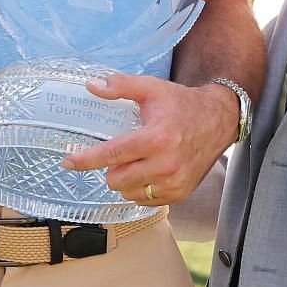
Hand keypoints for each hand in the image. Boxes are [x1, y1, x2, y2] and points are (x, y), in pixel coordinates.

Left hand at [60, 75, 236, 204]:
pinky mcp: (180, 193)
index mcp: (156, 138)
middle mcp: (166, 164)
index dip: (86, 160)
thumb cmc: (182, 104)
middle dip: (111, 168)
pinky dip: (141, 188)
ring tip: (136, 162)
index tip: (68, 162)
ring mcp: (174, 182)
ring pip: (129, 193)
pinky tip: (149, 171)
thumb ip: (121, 86)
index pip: (112, 154)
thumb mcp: (152, 88)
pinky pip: (145, 200)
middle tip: (120, 154)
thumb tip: (91, 86)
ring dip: (126, 180)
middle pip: (116, 180)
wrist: (218, 120)